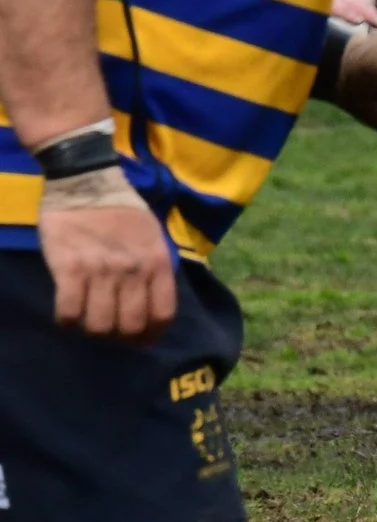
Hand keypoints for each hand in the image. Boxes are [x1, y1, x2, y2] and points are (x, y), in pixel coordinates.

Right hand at [39, 167, 175, 342]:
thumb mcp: (154, 236)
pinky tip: (67, 314)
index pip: (163, 314)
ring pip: (100, 325)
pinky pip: (69, 311)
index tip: (139, 340)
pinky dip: (67, 320)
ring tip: (87, 320)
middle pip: (130, 326)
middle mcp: (133, 269)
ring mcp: (101, 270)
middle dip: (120, 336)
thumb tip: (153, 302)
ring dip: (92, 330)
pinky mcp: (69, 268)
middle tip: (109, 329)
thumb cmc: (122, 210)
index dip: (151, 335)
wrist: (86, 181)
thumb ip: (155, 267)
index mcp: (158, 261)